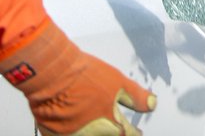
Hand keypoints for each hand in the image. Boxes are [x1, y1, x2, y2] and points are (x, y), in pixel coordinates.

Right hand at [0, 20, 155, 134]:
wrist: (52, 74)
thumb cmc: (84, 76)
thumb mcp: (118, 83)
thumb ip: (136, 97)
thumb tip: (152, 105)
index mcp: (111, 124)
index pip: (128, 134)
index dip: (135, 133)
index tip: (138, 132)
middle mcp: (92, 135)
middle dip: (114, 133)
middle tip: (115, 129)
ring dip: (94, 133)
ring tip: (95, 127)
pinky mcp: (52, 135)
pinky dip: (72, 133)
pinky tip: (73, 127)